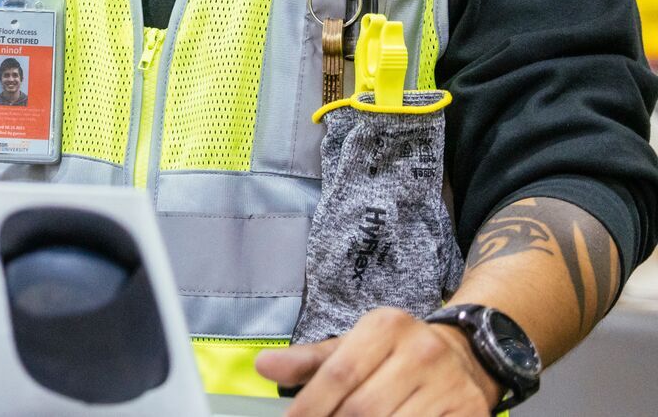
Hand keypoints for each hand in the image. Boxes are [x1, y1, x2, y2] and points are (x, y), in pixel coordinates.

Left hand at [255, 307, 503, 415]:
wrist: (467, 354)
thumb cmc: (396, 355)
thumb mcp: (353, 347)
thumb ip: (309, 361)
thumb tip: (263, 366)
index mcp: (386, 327)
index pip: (339, 374)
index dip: (310, 406)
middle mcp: (421, 351)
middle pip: (363, 408)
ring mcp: (450, 384)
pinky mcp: (471, 411)